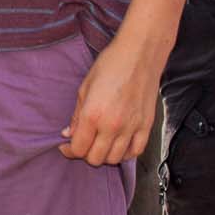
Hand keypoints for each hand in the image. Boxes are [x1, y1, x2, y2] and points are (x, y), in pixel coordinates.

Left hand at [61, 33, 159, 165]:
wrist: (139, 55)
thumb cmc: (109, 66)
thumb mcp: (84, 89)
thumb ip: (77, 116)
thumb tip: (69, 134)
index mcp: (93, 115)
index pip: (79, 149)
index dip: (70, 150)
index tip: (66, 145)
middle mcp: (112, 126)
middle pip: (96, 158)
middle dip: (86, 153)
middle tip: (83, 143)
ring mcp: (132, 127)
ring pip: (116, 158)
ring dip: (105, 154)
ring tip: (100, 143)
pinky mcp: (147, 126)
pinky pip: (136, 152)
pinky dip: (126, 153)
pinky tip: (119, 144)